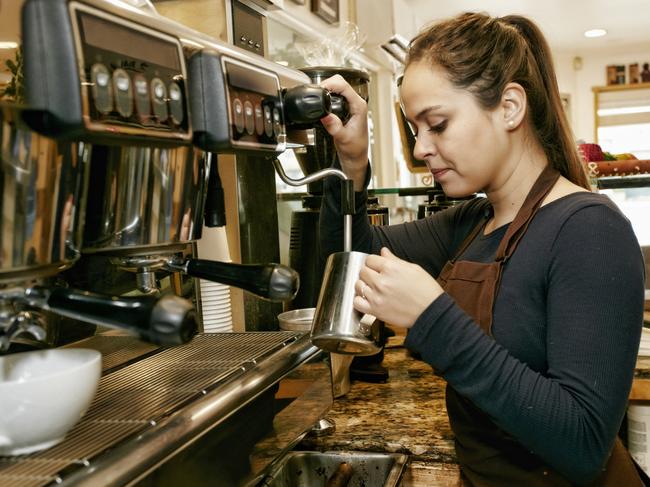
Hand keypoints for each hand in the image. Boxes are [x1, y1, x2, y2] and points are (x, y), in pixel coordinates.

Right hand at [319, 75, 368, 189]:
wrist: (355, 155)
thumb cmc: (354, 148)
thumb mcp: (343, 138)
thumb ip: (334, 127)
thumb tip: (326, 116)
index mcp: (359, 107)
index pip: (345, 86)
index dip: (330, 84)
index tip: (320, 89)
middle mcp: (356, 103)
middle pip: (340, 82)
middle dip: (327, 84)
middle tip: (317, 92)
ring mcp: (351, 104)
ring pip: (337, 87)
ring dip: (326, 88)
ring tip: (318, 96)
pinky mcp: (345, 107)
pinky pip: (335, 94)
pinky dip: (326, 94)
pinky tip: (321, 101)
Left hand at [354, 247, 443, 327]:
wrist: (431, 312)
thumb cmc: (426, 291)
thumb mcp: (413, 269)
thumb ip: (394, 260)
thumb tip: (384, 252)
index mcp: (391, 268)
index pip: (370, 259)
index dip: (373, 262)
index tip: (376, 266)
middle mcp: (381, 281)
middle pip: (363, 271)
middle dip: (369, 272)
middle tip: (376, 277)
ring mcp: (377, 296)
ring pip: (358, 285)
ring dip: (363, 285)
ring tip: (372, 288)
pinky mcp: (375, 310)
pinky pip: (357, 302)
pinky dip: (359, 300)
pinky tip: (367, 299)